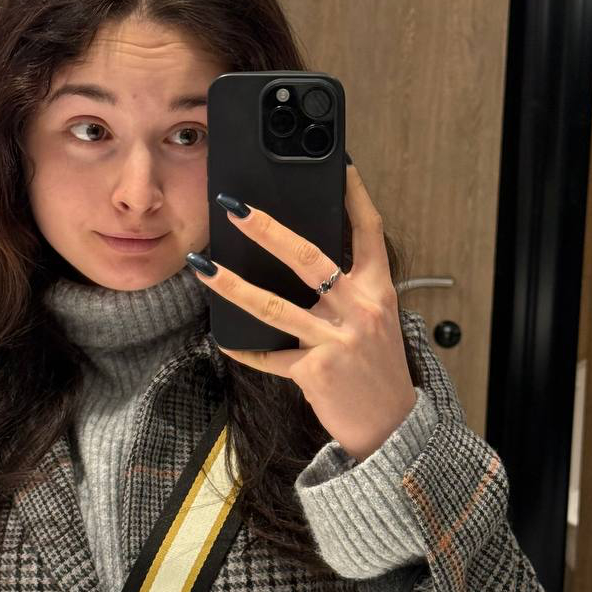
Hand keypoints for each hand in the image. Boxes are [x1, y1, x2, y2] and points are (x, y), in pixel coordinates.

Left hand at [189, 164, 416, 461]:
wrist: (388, 426)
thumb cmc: (376, 368)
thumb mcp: (375, 320)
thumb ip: (348, 289)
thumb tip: (305, 257)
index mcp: (377, 290)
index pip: (368, 231)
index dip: (354, 195)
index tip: (340, 165)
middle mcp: (359, 309)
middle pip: (308, 258)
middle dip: (266, 229)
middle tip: (234, 208)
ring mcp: (336, 340)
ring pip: (274, 307)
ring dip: (232, 285)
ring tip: (202, 266)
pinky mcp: (315, 371)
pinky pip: (269, 355)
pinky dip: (246, 349)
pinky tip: (224, 339)